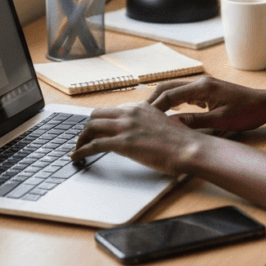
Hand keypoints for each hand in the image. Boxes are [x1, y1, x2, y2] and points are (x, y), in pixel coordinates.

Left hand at [70, 102, 206, 174]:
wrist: (189, 148)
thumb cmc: (181, 142)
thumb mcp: (163, 125)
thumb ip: (148, 125)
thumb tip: (141, 134)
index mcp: (140, 108)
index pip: (111, 111)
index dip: (101, 122)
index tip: (97, 130)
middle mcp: (130, 113)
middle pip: (96, 115)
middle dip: (87, 127)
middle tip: (83, 139)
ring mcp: (125, 127)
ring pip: (91, 127)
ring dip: (80, 139)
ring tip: (77, 149)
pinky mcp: (123, 143)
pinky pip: (94, 144)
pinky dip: (81, 150)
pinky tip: (76, 157)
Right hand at [147, 76, 265, 131]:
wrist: (265, 105)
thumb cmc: (247, 112)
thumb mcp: (221, 121)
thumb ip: (196, 122)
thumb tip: (173, 124)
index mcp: (202, 87)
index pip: (170, 94)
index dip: (155, 106)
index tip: (143, 118)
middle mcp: (201, 83)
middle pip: (168, 88)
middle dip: (153, 101)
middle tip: (140, 115)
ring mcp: (203, 86)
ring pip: (174, 90)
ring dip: (162, 101)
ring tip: (149, 115)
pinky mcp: (206, 92)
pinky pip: (184, 95)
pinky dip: (173, 102)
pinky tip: (167, 114)